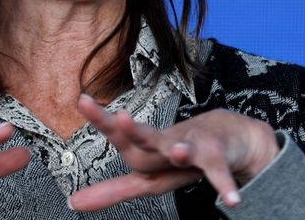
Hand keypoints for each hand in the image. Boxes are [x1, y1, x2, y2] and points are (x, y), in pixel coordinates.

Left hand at [69, 95, 278, 211]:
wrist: (232, 135)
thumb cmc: (182, 154)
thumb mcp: (148, 175)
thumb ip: (114, 189)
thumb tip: (73, 204)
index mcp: (148, 150)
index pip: (120, 139)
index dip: (101, 123)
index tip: (81, 100)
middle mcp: (167, 143)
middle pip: (147, 139)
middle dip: (135, 131)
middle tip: (120, 118)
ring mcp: (194, 146)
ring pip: (185, 148)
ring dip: (181, 150)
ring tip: (178, 152)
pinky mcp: (219, 156)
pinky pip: (221, 172)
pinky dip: (225, 185)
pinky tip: (232, 200)